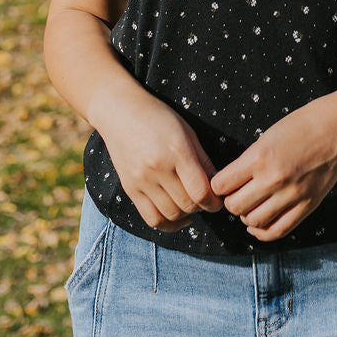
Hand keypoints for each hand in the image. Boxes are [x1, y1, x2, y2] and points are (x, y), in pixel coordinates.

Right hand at [99, 93, 224, 232]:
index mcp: (176, 150)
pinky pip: (151, 218)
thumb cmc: (158, 117)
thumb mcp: (187, 132)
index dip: (214, 202)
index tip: (218, 200)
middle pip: (187, 205)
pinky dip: (168, 224)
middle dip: (202, 207)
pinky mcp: (130, 189)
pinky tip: (177, 216)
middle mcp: (157, 168)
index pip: (201, 191)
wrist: (119, 112)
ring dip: (186, 214)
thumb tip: (218, 186)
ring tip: (190, 203)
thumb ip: (203, 160)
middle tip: (206, 200)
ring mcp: (141, 180)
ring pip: (171, 215)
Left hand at [210, 96, 336, 241]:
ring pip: (253, 221)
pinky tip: (259, 224)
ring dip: (246, 216)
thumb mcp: (267, 136)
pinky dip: (263, 231)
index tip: (223, 183)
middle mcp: (273, 179)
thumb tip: (232, 184)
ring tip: (250, 206)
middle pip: (234, 207)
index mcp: (259, 157)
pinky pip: (278, 230)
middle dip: (231, 202)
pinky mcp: (307, 206)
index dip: (218, 185)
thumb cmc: (302, 125)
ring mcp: (292, 195)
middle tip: (236, 194)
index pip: (221, 185)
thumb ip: (249, 161)